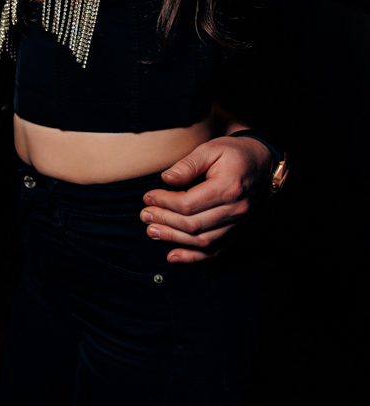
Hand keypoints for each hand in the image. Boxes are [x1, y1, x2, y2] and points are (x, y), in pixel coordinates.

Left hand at [140, 135, 272, 263]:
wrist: (260, 164)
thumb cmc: (232, 153)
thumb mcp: (210, 149)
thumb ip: (188, 164)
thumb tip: (166, 178)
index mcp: (228, 187)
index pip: (189, 203)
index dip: (165, 202)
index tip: (148, 197)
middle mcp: (236, 209)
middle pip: (193, 225)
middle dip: (164, 221)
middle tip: (144, 215)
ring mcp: (238, 224)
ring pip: (202, 241)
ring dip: (173, 239)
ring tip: (151, 231)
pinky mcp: (236, 232)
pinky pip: (215, 251)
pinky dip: (193, 257)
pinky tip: (172, 256)